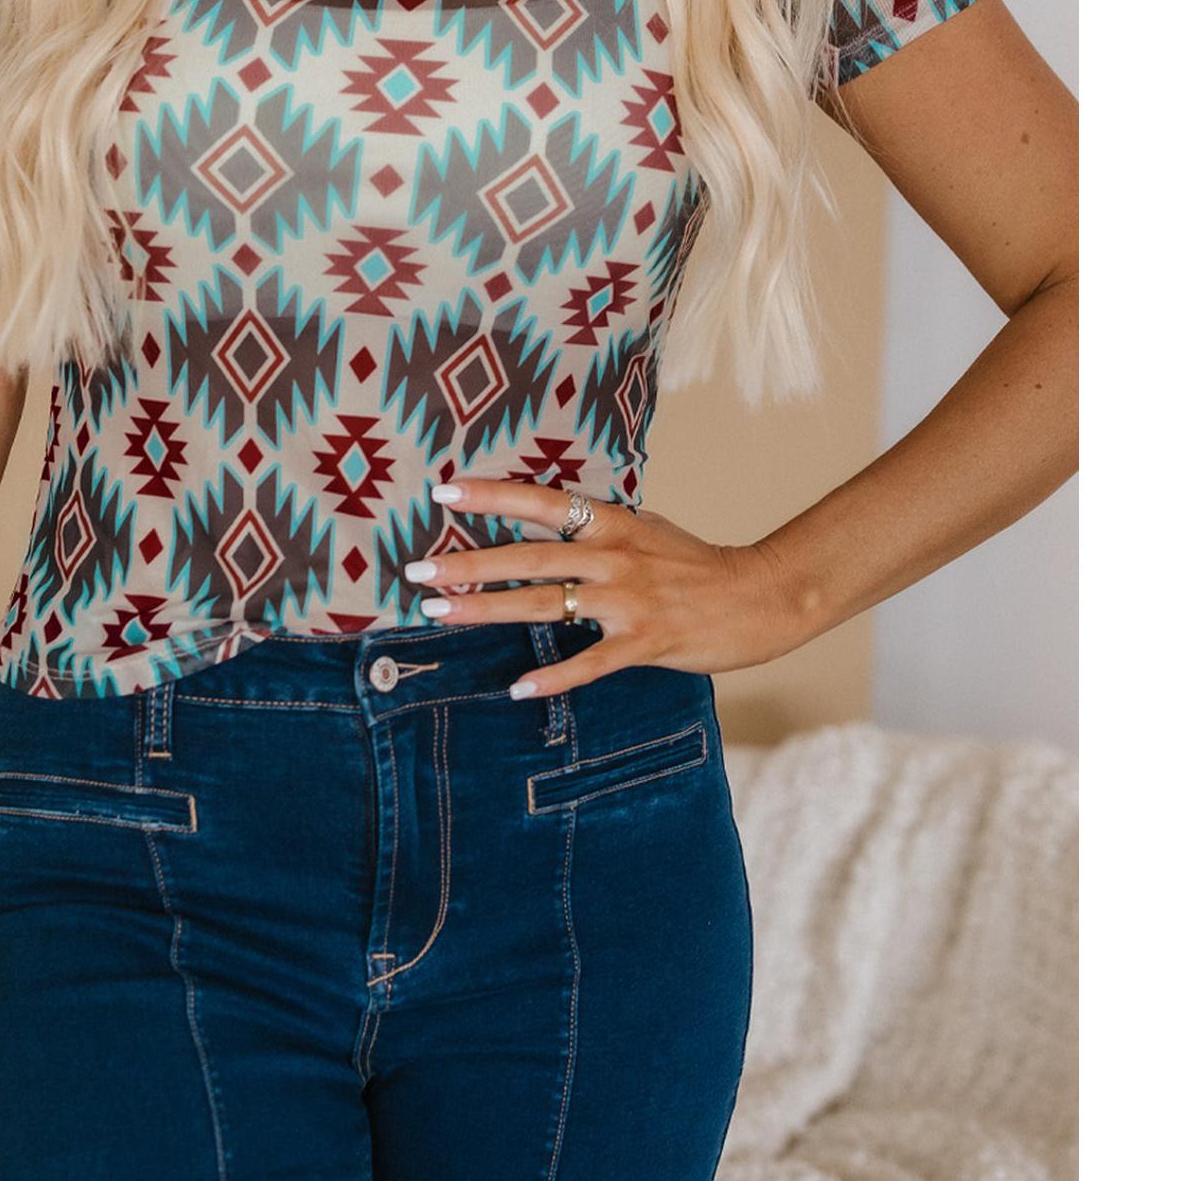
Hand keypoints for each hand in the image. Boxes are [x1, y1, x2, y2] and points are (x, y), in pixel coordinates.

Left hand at [404, 475, 811, 695]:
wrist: (761, 596)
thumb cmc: (699, 565)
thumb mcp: (647, 529)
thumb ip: (599, 527)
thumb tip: (552, 519)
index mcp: (614, 524)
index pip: (542, 503)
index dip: (493, 496)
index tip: (444, 492)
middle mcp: (615, 557)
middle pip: (529, 557)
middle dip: (469, 562)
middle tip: (418, 570)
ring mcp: (629, 601)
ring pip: (547, 604)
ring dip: (489, 609)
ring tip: (441, 611)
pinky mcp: (647, 642)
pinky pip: (591, 663)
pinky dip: (555, 677)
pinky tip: (519, 688)